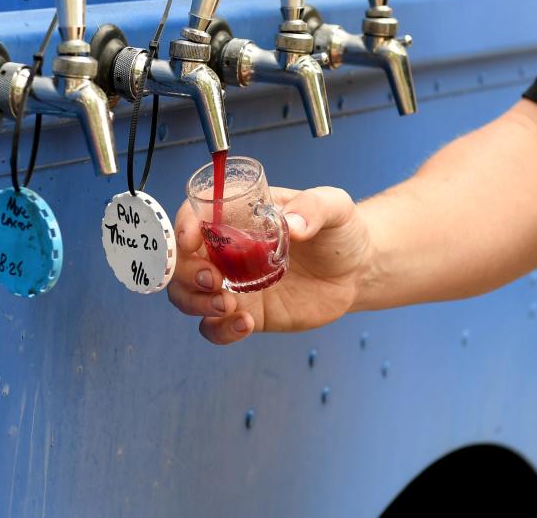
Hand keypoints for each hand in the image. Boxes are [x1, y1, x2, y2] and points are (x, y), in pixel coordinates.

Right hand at [168, 186, 370, 343]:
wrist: (356, 271)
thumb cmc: (338, 231)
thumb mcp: (334, 206)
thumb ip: (313, 208)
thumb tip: (293, 225)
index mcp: (237, 216)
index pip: (195, 214)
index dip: (184, 225)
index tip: (191, 240)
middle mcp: (225, 250)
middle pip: (180, 260)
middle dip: (186, 273)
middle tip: (214, 280)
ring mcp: (231, 283)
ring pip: (187, 296)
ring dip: (196, 303)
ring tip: (228, 305)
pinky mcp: (246, 313)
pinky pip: (215, 327)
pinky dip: (221, 330)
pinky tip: (245, 325)